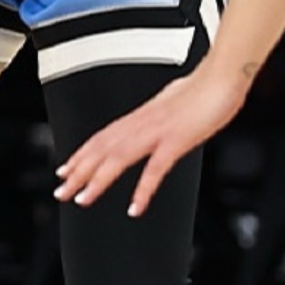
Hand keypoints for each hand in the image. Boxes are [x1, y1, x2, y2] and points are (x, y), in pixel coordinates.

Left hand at [52, 57, 252, 215]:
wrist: (223, 76)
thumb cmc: (204, 89)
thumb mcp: (173, 102)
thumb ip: (160, 114)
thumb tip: (154, 118)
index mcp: (141, 116)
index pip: (102, 137)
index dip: (81, 155)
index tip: (65, 170)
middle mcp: (143, 122)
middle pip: (102, 149)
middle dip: (79, 172)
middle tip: (61, 191)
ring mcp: (158, 131)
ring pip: (118, 157)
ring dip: (98, 180)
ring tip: (83, 199)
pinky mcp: (176, 140)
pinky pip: (154, 169)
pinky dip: (142, 190)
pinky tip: (135, 207)